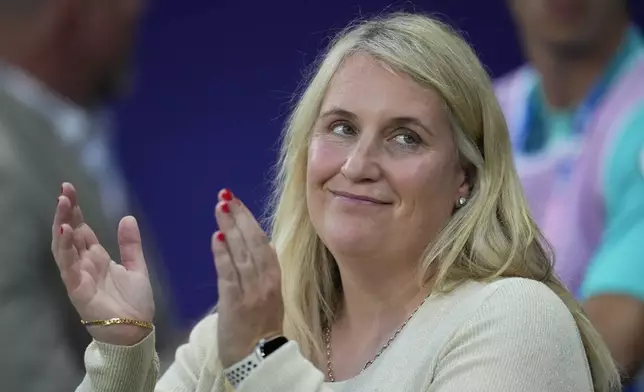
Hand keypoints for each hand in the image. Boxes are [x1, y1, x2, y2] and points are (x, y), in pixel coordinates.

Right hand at [51, 182, 154, 345]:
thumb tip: (127, 217)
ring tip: (62, 203)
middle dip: (66, 212)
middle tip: (64, 189)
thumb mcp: (136, 267)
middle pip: (70, 233)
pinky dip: (65, 249)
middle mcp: (85, 264)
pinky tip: (65, 231)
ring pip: (64, 246)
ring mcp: (79, 276)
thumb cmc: (135, 303)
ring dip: (61, 224)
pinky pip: (68, 266)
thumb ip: (131, 244)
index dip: (75, 211)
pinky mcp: (78, 289)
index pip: (82, 229)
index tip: (69, 189)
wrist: (137, 331)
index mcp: (98, 258)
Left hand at [212, 189, 283, 367]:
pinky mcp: (236, 303)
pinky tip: (216, 238)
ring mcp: (252, 292)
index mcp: (275, 278)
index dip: (250, 221)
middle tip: (226, 196)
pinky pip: (229, 274)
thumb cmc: (260, 329)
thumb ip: (260, 272)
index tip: (238, 202)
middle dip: (239, 217)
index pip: (262, 242)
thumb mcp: (268, 296)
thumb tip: (251, 246)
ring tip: (220, 208)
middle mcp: (266, 281)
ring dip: (230, 228)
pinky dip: (223, 255)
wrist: (259, 360)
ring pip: (241, 253)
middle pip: (253, 242)